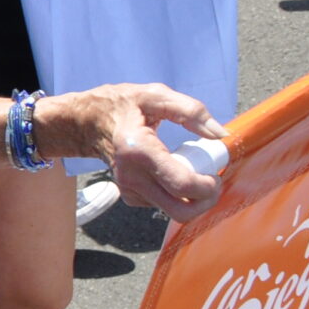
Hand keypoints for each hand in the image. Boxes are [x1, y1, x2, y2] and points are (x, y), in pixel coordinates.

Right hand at [46, 84, 226, 221]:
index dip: (208, 185)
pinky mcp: (129, 196)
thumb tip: (222, 135)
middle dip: (206, 202)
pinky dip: (177, 196)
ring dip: (193, 199)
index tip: (215, 172)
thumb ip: (191, 111)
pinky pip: (163, 205)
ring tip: (193, 172)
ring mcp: (128, 189)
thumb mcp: (155, 95)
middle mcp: (131, 176)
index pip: (182, 184)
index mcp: (139, 150)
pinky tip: (175, 174)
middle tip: (211, 181)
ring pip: (174, 212)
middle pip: (181, 211)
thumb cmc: (123, 105)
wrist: (86, 122)